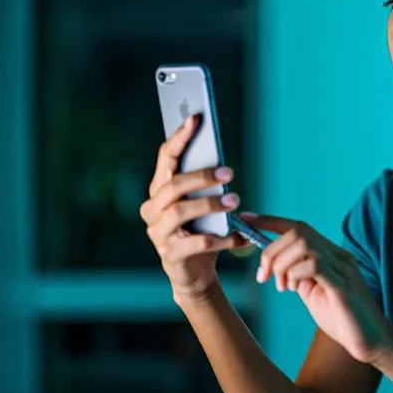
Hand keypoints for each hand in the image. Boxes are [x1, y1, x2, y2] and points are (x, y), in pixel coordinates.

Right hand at [139, 114, 249, 301]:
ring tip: (235, 201)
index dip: (179, 138)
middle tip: (228, 173)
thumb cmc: (201, 232)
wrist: (194, 274)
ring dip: (210, 204)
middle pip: (173, 186)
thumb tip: (223, 168)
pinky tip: (240, 235)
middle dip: (201, 176)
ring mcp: (157, 233)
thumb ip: (206, 188)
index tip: (195, 119)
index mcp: (159, 191)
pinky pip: (198, 242)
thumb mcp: (203, 207)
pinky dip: (222, 238)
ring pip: (180, 211)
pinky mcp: (170, 255)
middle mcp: (152, 210)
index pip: (166, 159)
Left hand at [242, 214, 392, 363]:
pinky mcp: (344, 285)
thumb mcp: (314, 296)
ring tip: (282, 286)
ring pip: (304, 244)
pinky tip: (294, 289)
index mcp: (332, 256)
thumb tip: (280, 268)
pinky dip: (295, 273)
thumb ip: (300, 278)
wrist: (375, 343)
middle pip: (297, 232)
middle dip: (271, 250)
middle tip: (264, 276)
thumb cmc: (345, 322)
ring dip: (282, 263)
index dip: (271, 221)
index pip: (299, 227)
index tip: (247, 220)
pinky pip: (314, 265)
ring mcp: (344, 268)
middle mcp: (339, 256)